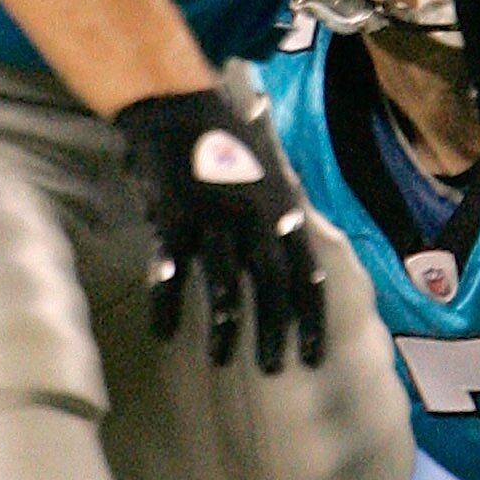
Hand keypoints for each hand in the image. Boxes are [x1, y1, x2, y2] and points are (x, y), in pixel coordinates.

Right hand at [115, 85, 326, 372]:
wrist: (176, 109)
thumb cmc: (225, 145)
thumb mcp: (270, 180)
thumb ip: (282, 221)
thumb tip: (297, 268)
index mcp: (282, 210)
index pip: (306, 274)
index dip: (311, 319)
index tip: (313, 357)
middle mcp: (255, 217)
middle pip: (272, 285)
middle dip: (275, 331)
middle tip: (275, 369)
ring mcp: (213, 218)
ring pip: (225, 285)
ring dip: (226, 329)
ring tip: (221, 361)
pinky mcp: (173, 219)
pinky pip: (172, 274)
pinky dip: (168, 306)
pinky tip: (166, 334)